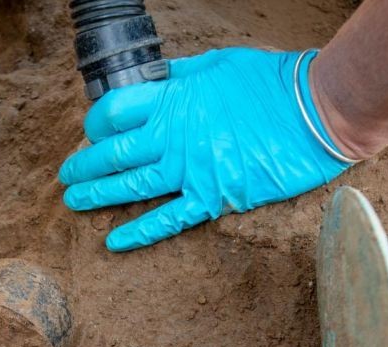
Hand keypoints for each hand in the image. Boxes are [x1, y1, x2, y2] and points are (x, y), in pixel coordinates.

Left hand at [59, 49, 351, 251]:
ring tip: (74, 202)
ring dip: (97, 196)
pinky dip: (138, 233)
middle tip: (67, 175)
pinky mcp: (213, 199)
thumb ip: (181, 75)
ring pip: (130, 187)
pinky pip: (168, 220)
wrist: (320, 112)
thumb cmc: (273, 82)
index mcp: (173, 100)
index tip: (91, 130)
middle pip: (114, 153)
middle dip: (84, 165)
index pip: (114, 112)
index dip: (95, 122)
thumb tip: (154, 80)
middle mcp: (174, 137)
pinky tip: (114, 242)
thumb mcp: (219, 63)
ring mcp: (191, 171)